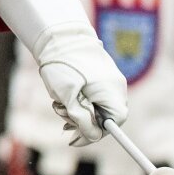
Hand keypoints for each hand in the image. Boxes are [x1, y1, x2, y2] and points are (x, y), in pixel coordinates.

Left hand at [33, 21, 126, 145]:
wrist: (58, 35)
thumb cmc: (63, 65)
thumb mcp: (68, 97)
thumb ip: (81, 120)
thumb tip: (92, 137)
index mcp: (112, 92)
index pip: (113, 124)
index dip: (94, 133)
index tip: (74, 139)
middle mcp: (115, 86)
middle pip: (104, 116)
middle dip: (81, 121)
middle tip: (62, 117)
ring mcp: (109, 79)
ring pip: (96, 106)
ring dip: (76, 110)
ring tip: (58, 102)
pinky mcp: (100, 75)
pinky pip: (93, 96)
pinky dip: (78, 100)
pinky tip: (62, 97)